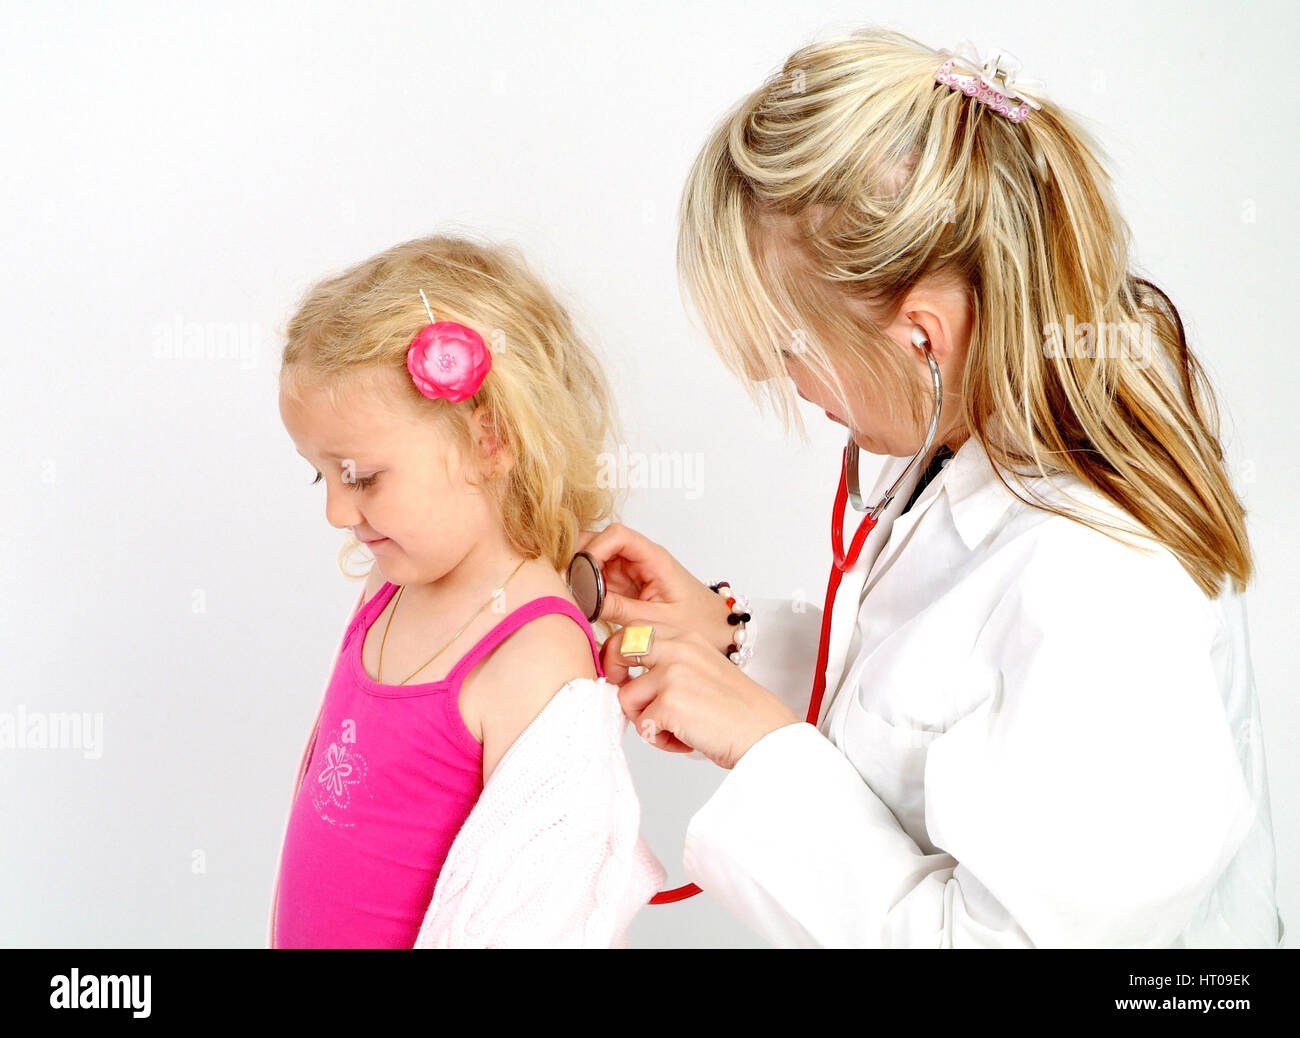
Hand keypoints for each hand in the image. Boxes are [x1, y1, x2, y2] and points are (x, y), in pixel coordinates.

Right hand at [575, 522, 734, 654]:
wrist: (716, 630)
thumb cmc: (697, 622)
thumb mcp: (656, 622)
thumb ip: (620, 609)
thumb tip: (584, 600)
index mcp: (654, 559)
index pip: (618, 535)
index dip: (596, 548)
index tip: (584, 573)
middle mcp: (640, 559)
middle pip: (600, 541)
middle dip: (581, 559)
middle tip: (571, 585)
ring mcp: (630, 570)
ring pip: (595, 559)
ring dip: (582, 574)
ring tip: (576, 597)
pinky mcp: (625, 585)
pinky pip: (598, 577)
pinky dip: (586, 587)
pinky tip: (583, 603)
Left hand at [599, 619, 801, 769]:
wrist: (765, 734)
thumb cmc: (737, 710)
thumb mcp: (703, 670)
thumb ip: (669, 665)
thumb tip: (628, 677)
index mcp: (687, 637)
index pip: (635, 630)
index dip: (620, 653)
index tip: (622, 674)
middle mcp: (678, 649)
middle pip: (620, 648)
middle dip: (615, 675)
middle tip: (632, 699)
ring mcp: (673, 674)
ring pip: (627, 697)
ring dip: (646, 720)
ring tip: (676, 729)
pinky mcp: (670, 703)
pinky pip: (643, 726)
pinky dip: (661, 740)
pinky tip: (686, 740)